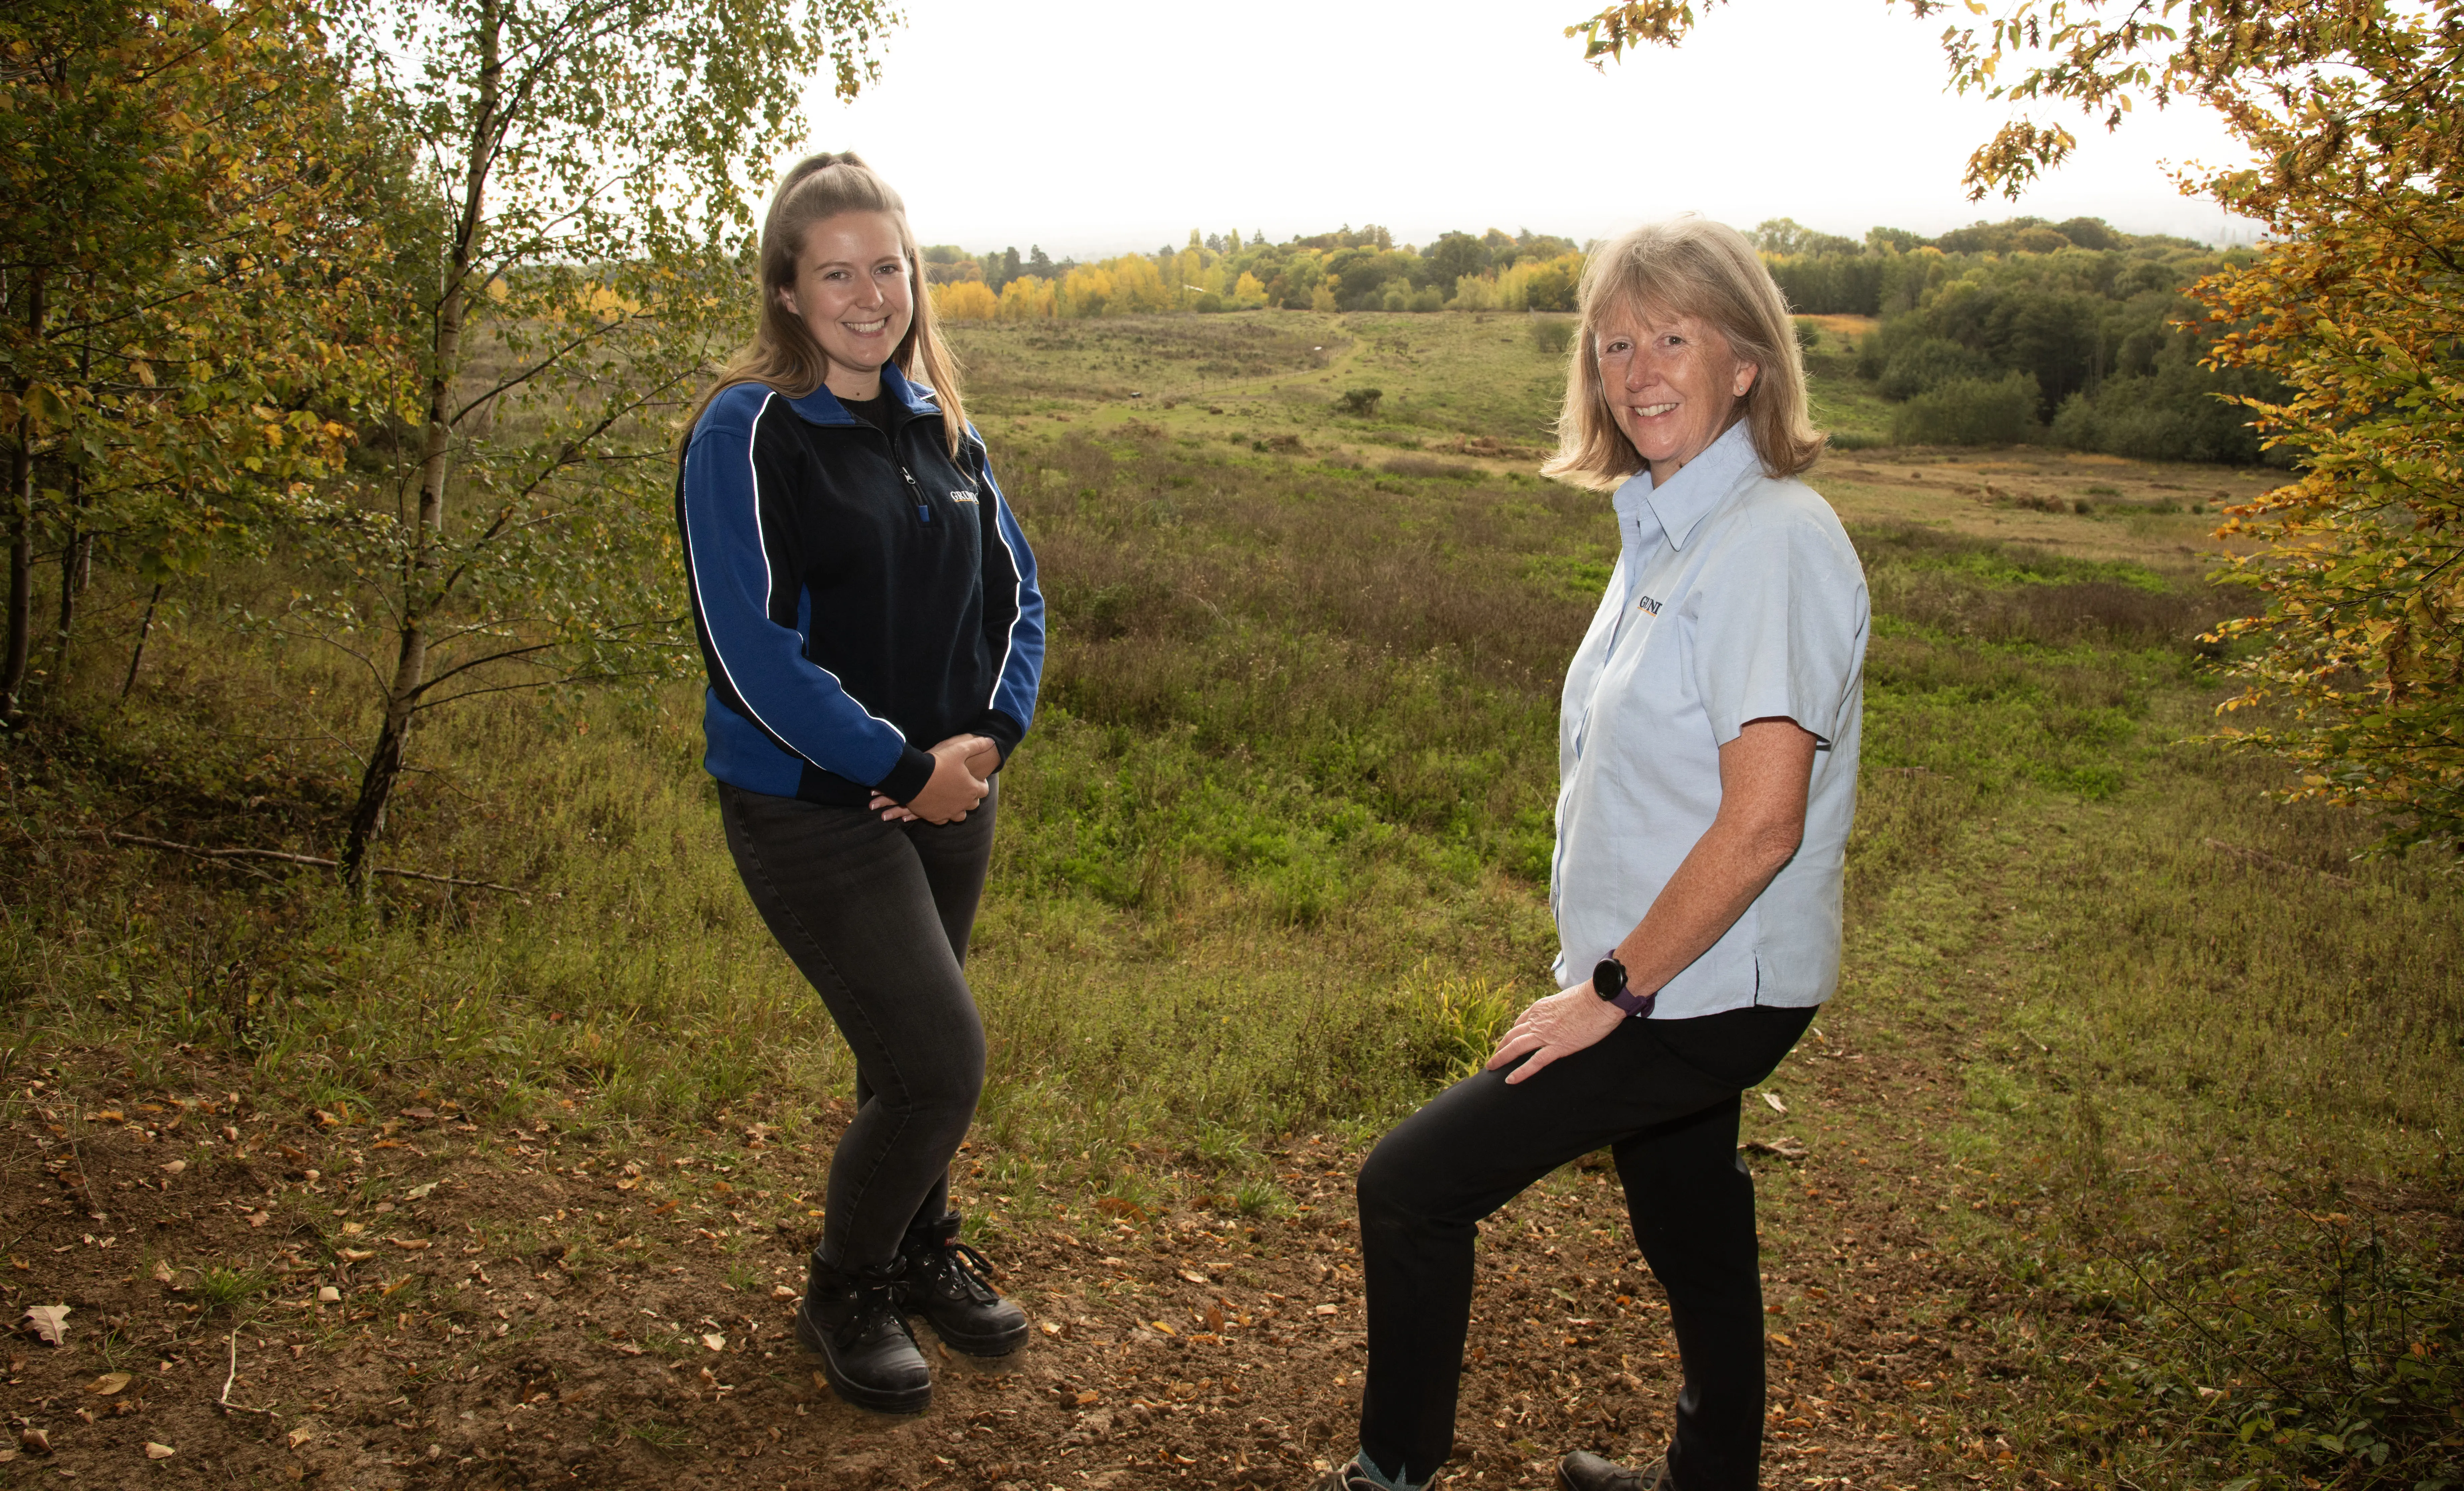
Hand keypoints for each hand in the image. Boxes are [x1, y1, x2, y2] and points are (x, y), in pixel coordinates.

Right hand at [872, 734, 997, 822]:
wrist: (913, 778)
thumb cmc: (938, 763)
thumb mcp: (959, 750)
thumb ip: (977, 746)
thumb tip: (991, 740)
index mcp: (972, 789)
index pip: (984, 790)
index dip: (981, 784)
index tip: (976, 779)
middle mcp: (963, 804)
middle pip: (973, 804)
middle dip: (971, 796)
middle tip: (964, 788)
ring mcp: (949, 813)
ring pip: (960, 815)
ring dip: (959, 808)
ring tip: (953, 799)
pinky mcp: (935, 818)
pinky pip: (943, 820)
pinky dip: (943, 814)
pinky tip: (938, 806)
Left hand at [1484, 982, 1626, 1084]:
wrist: (1601, 998)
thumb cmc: (1591, 997)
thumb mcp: (1568, 998)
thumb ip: (1560, 1007)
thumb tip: (1565, 1012)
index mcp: (1540, 1007)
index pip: (1521, 1021)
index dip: (1513, 1032)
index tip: (1508, 1040)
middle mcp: (1538, 1020)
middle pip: (1512, 1035)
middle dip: (1500, 1046)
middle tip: (1493, 1058)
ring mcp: (1546, 1034)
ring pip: (1516, 1047)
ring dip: (1501, 1057)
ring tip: (1490, 1067)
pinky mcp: (1558, 1047)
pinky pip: (1534, 1062)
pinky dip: (1520, 1072)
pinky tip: (1510, 1080)